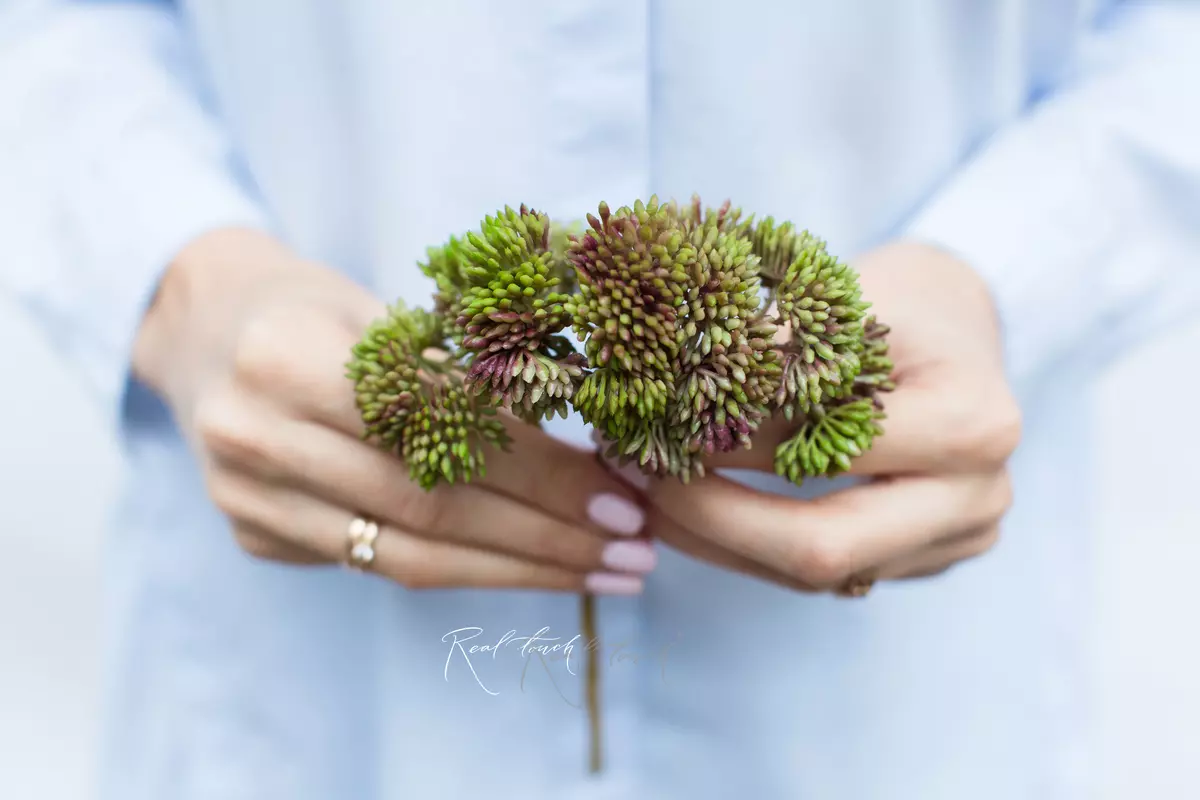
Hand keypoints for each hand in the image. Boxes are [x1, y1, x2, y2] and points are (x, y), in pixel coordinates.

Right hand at [133, 228, 654, 593]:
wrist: (203, 328)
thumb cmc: (315, 308)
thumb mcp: (385, 312)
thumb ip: (464, 378)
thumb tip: (592, 450)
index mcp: (291, 357)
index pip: (445, 432)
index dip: (543, 476)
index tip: (625, 500)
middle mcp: (257, 436)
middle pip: (432, 510)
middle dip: (547, 539)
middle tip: (632, 554)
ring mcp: (247, 497)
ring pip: (407, 558)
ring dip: (518, 572)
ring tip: (601, 574)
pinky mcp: (253, 537)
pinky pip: (374, 567)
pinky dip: (463, 571)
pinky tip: (528, 568)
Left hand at [619, 241, 1020, 593]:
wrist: (961, 327)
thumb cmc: (902, 299)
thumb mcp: (846, 297)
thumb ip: (771, 350)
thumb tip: (662, 387)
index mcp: (972, 424)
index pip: (822, 449)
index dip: (728, 444)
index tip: (648, 423)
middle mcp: (977, 497)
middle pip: (823, 548)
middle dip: (712, 518)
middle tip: (635, 477)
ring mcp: (955, 539)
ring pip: (814, 574)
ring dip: (715, 539)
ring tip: (644, 493)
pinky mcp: (922, 560)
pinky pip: (823, 575)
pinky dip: (746, 548)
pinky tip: (690, 513)